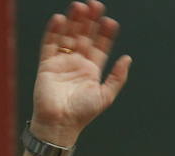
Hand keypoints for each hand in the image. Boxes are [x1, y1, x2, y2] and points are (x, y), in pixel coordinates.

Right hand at [30, 1, 131, 145]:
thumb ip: (117, 77)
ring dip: (73, 21)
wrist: (59, 124)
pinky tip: (60, 19)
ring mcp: (61, 62)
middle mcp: (77, 63)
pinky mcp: (47, 64)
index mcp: (91, 70)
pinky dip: (54, 31)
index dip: (105, 33)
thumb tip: (128, 58)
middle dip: (89, 21)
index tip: (110, 21)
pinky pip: (50, 43)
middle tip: (95, 5)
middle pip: (84, 36)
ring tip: (79, 6)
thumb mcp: (105, 96)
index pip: (100, 46)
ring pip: (68, 35)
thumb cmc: (82, 114)